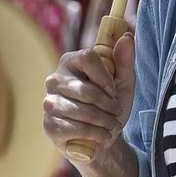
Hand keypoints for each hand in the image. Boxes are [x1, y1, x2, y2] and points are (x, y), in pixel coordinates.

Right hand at [42, 35, 137, 176]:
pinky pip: (76, 129)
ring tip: (111, 125)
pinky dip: (95, 134)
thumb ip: (125, 60)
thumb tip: (126, 37)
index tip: (113, 90)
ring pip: (83, 112)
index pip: (88, 57)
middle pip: (87, 90)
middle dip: (109, 106)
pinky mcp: (49, 125)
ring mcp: (49, 103)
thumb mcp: (124, 82)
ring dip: (104, 122)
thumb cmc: (111, 106)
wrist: (102, 139)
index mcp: (70, 61)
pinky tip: (101, 136)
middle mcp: (55, 79)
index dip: (106, 77)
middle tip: (116, 113)